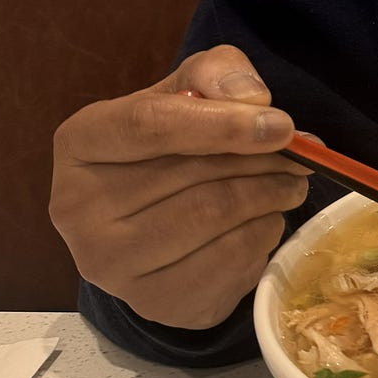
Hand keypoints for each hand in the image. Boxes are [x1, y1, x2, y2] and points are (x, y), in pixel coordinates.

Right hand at [50, 46, 310, 330]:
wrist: (150, 224)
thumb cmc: (167, 147)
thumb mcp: (184, 91)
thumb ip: (214, 75)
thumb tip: (252, 100)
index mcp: (80, 142)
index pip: (150, 125)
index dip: (223, 124)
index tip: (281, 126)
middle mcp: (78, 208)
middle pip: (193, 177)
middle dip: (262, 163)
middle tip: (300, 156)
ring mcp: (110, 265)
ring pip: (214, 220)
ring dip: (270, 197)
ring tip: (290, 184)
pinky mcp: (152, 302)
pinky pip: (228, 263)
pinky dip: (262, 236)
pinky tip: (265, 221)